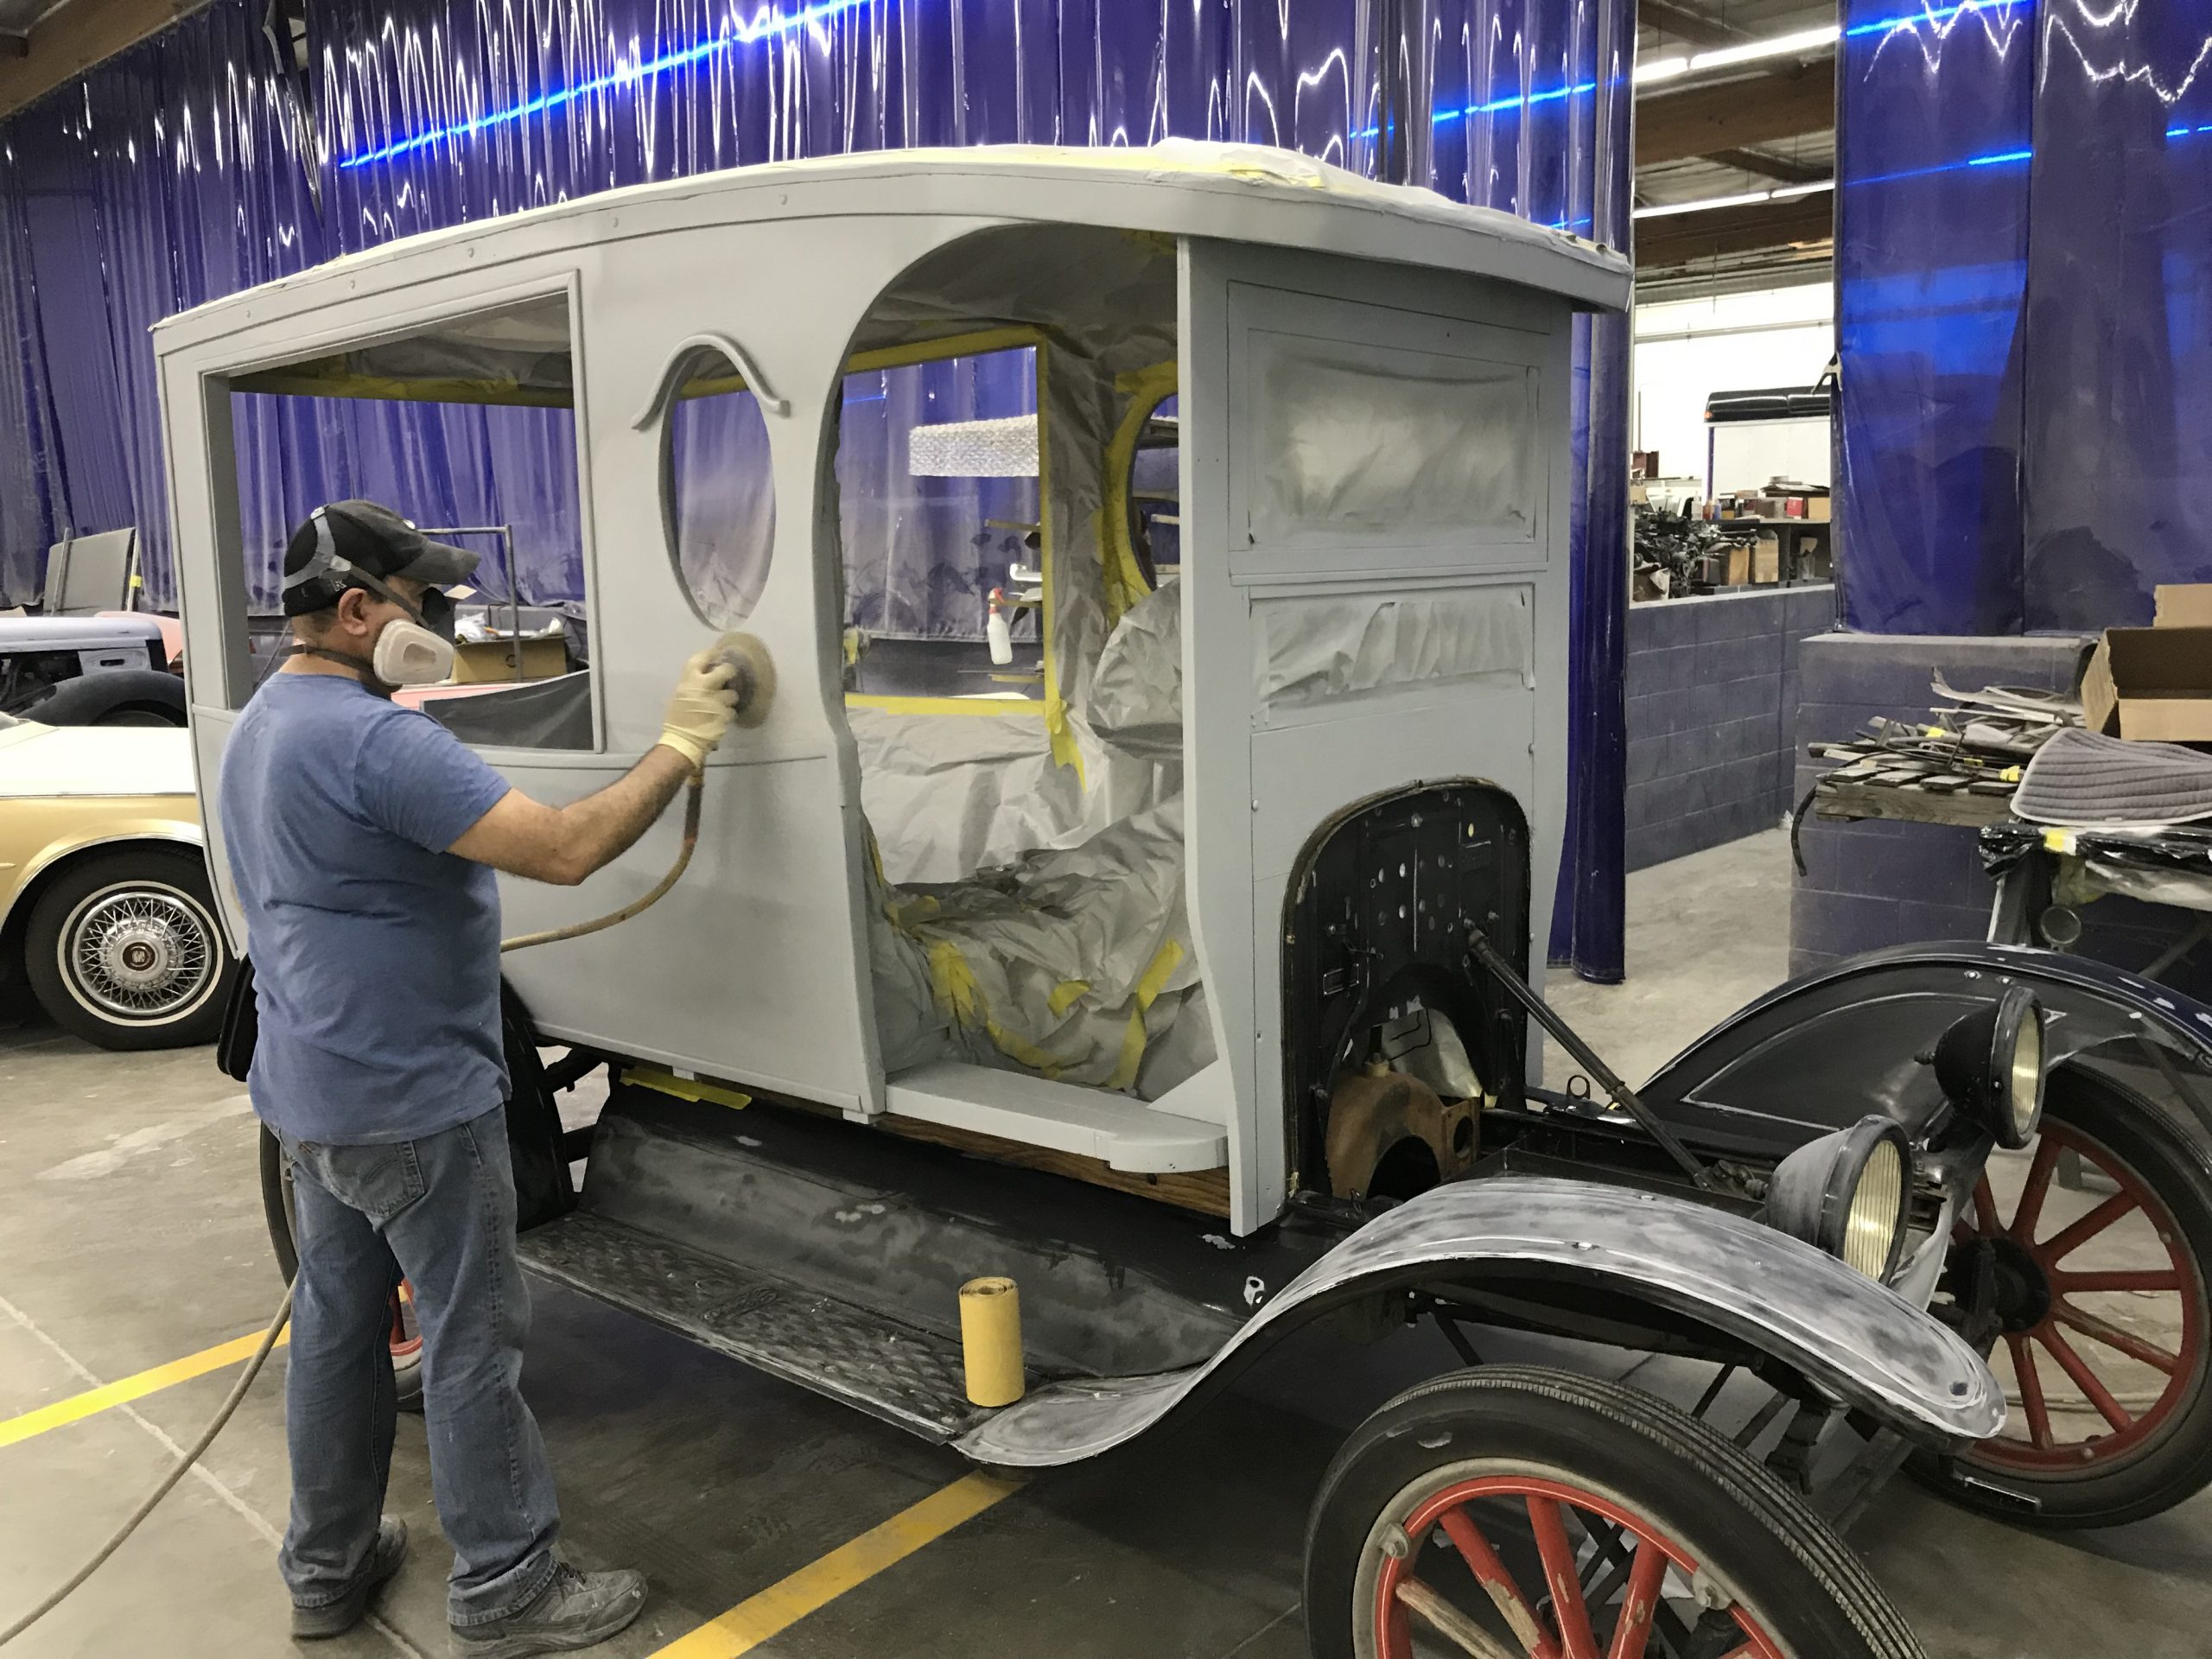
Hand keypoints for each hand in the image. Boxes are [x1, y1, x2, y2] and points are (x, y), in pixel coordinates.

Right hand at [657, 648, 738, 767]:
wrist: (682, 741)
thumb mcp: (679, 697)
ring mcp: (716, 701)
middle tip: (729, 676)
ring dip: (729, 699)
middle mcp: (704, 687)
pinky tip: (721, 719)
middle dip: (729, 672)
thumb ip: (692, 685)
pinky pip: (731, 711)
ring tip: (723, 706)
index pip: (700, 659)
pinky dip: (727, 715)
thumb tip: (702, 677)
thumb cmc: (676, 720)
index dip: (710, 654)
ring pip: (732, 694)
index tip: (716, 653)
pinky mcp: (725, 715)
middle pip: (725, 670)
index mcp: (688, 681)